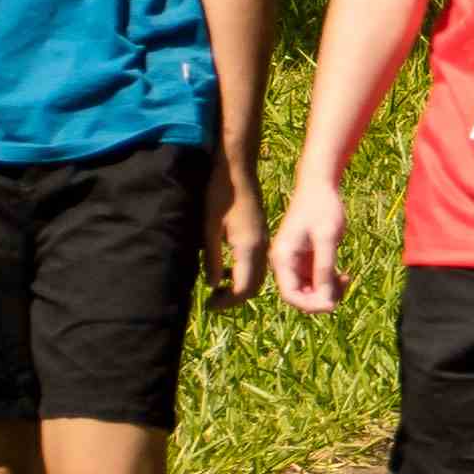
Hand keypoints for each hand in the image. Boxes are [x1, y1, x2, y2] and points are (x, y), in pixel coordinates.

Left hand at [199, 169, 268, 300]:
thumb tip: (213, 285)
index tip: (209, 305)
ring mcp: (264, 240)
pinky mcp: (262, 234)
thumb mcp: (209, 229)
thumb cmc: (219, 195)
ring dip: (240, 286)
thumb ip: (212, 259)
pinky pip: (258, 263)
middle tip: (212, 301)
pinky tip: (227, 268)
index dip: (227, 302)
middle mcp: (262, 247)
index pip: (243, 288)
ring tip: (218, 287)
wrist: (238, 169)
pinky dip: (244, 273)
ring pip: (258, 276)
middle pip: (254, 286)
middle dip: (234, 298)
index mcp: (249, 247)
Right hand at [270, 171, 349, 313]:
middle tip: (344, 287)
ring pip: (309, 291)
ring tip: (346, 280)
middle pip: (299, 296)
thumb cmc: (322, 207)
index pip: (290, 295)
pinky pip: (315, 281)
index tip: (333, 303)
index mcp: (283, 257)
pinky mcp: (305, 260)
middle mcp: (284, 263)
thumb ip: (325, 267)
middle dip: (321, 299)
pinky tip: (344, 276)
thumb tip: (326, 298)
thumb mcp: (327, 237)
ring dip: (327, 292)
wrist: (320, 186)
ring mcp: (294, 262)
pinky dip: (329, 283)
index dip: (311, 305)